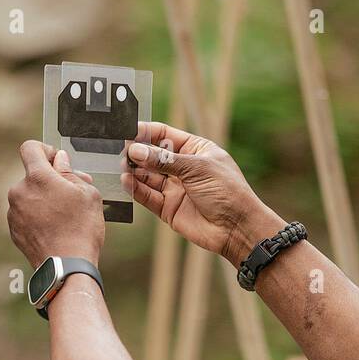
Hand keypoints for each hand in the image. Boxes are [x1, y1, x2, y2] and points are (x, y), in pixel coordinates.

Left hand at [7, 141, 104, 269]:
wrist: (67, 268)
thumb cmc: (82, 230)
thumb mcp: (88, 194)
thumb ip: (70, 172)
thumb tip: (60, 161)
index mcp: (37, 177)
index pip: (30, 147)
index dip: (45, 150)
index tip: (57, 161)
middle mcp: (19, 191)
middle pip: (32, 175)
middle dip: (51, 180)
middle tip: (72, 194)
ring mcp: (14, 212)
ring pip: (29, 196)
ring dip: (44, 200)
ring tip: (65, 217)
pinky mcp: (14, 231)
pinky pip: (26, 215)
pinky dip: (38, 218)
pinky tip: (55, 230)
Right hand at [124, 121, 284, 265]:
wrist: (236, 228)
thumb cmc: (227, 192)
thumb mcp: (197, 168)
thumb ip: (164, 160)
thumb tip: (136, 150)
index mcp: (195, 150)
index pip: (164, 135)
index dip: (146, 132)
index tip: (128, 130)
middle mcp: (183, 168)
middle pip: (152, 155)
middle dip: (137, 152)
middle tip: (122, 149)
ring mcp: (175, 189)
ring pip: (148, 176)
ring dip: (134, 170)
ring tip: (123, 165)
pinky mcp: (168, 208)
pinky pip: (148, 196)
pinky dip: (136, 189)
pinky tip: (126, 181)